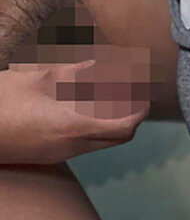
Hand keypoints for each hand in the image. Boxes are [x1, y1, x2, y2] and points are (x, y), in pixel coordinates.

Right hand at [0, 61, 148, 163]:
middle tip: (131, 93)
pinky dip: (93, 126)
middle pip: (119, 137)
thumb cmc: (1, 100)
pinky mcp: (48, 156)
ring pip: (102, 141)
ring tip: (108, 95)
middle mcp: (72, 146)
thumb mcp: (37, 77)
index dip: (140, 110)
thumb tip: (104, 63)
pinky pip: (84, 143)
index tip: (145, 93)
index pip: (126, 125)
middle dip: (131, 116)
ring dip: (112, 121)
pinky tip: (82, 105)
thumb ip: (75, 72)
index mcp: (73, 126)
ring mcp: (60, 154)